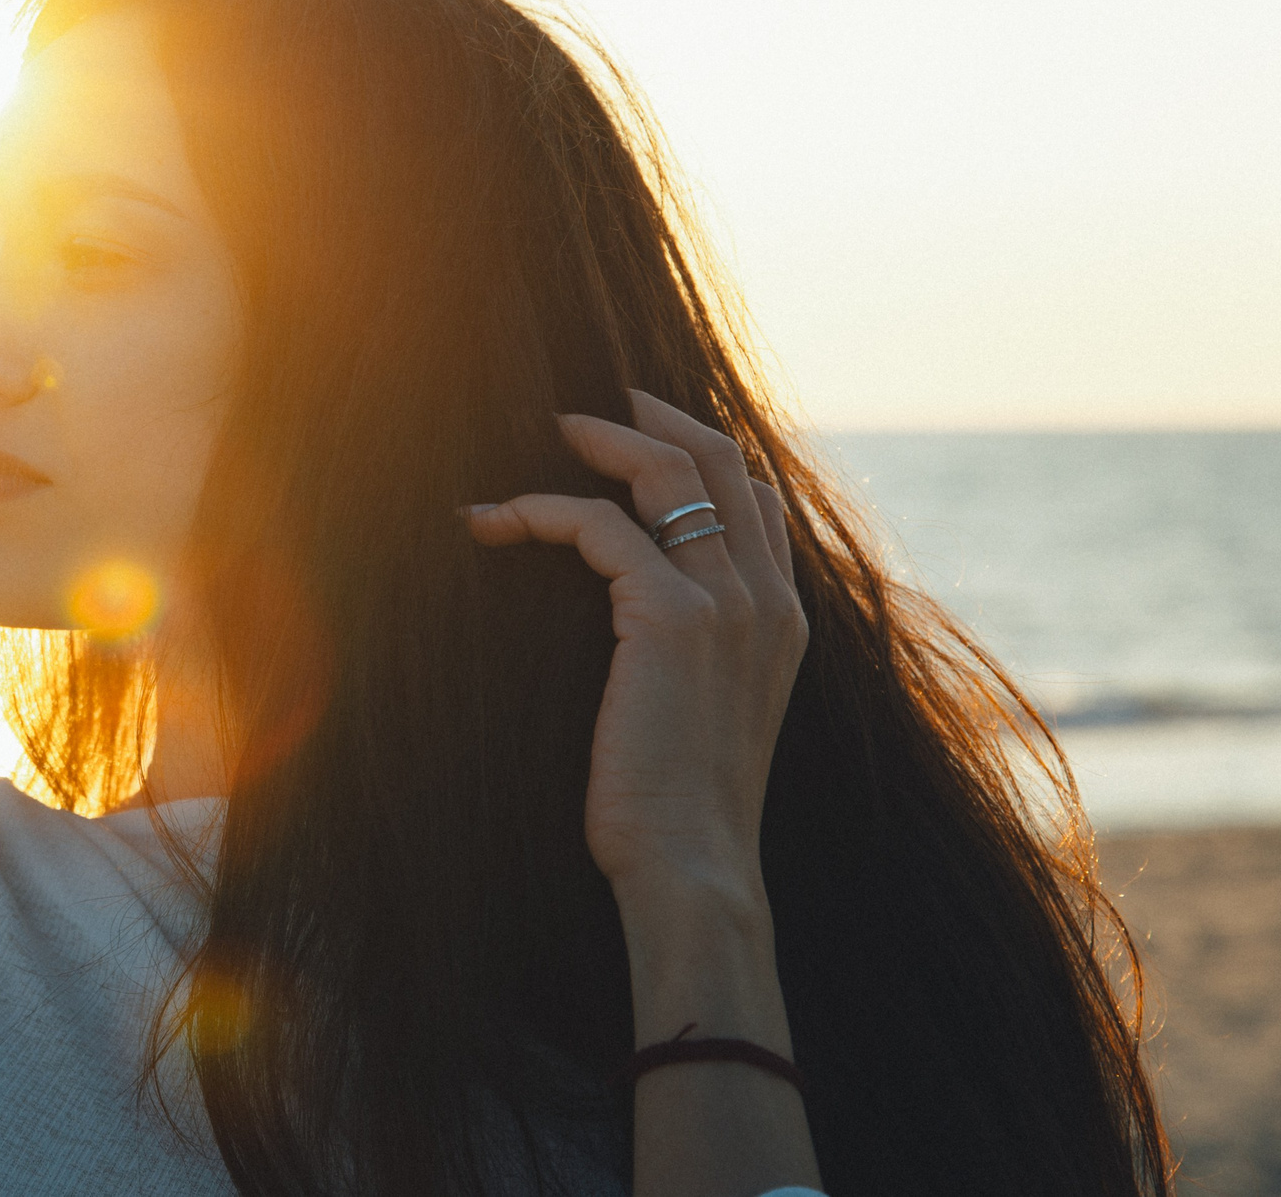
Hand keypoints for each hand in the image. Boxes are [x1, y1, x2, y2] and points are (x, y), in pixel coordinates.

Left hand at [461, 389, 807, 899]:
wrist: (694, 869)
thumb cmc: (682, 809)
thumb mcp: (706, 716)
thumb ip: (696, 654)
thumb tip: (635, 617)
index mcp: (785, 619)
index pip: (759, 497)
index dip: (702, 449)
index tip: (640, 431)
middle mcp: (767, 599)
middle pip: (722, 460)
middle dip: (654, 418)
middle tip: (587, 410)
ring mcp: (727, 603)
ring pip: (668, 474)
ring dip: (598, 444)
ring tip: (542, 437)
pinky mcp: (671, 617)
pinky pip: (601, 524)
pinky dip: (542, 510)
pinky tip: (495, 521)